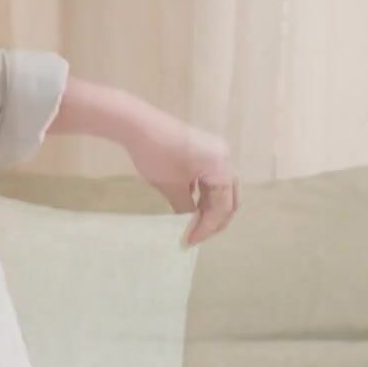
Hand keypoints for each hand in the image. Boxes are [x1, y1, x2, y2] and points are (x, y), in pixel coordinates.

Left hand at [123, 112, 237, 246]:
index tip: (189, 242)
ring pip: (220, 188)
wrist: (138, 124)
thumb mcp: (171, 188)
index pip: (222, 207)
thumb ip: (186, 207)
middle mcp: (224, 158)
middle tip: (195, 236)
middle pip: (228, 198)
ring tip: (191, 224)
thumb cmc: (156, 156)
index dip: (207, 228)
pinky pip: (210, 177)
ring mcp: (215, 152)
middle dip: (213, 220)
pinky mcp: (204, 149)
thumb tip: (190, 219)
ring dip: (208, 207)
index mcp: (222, 168)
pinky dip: (203, 193)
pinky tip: (190, 205)